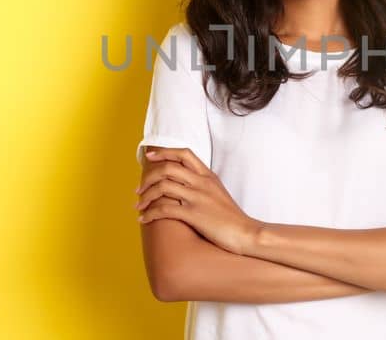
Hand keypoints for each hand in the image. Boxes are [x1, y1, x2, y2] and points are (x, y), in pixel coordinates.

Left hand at [136, 147, 262, 255]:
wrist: (246, 232)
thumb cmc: (232, 217)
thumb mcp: (219, 193)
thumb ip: (203, 185)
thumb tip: (184, 184)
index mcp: (208, 176)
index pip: (184, 153)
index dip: (164, 153)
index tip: (150, 158)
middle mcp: (202, 182)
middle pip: (167, 168)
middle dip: (148, 178)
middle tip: (139, 190)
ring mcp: (197, 198)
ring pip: (162, 187)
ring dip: (145, 196)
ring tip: (139, 206)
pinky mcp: (194, 214)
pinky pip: (164, 209)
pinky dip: (150, 214)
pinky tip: (144, 219)